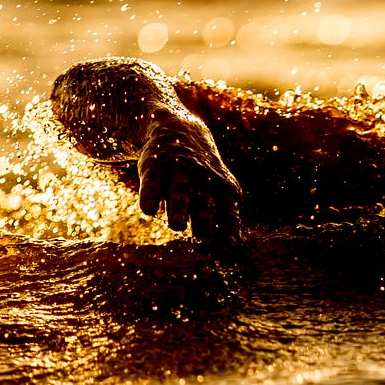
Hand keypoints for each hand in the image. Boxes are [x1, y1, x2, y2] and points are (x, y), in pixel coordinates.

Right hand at [136, 114, 242, 247]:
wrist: (178, 128)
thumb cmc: (203, 174)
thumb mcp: (220, 191)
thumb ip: (226, 220)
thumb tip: (235, 256)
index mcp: (223, 187)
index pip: (227, 213)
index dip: (226, 233)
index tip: (224, 255)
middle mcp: (203, 178)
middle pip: (205, 204)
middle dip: (205, 225)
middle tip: (203, 248)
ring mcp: (179, 169)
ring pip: (181, 190)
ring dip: (179, 208)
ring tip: (176, 226)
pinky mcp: (155, 164)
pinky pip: (153, 180)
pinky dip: (151, 194)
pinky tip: (149, 210)